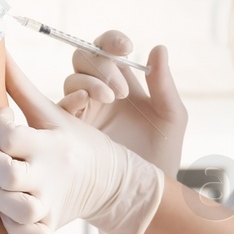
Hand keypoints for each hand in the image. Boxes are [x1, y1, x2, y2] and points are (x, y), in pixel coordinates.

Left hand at [0, 56, 163, 233]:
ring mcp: (50, 205)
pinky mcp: (51, 227)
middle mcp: (49, 176)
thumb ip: (21, 85)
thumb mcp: (53, 113)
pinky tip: (9, 210)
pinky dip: (14, 228)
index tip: (1, 120)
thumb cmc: (76, 143)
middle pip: (4, 174)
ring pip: (13, 209)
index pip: (9, 135)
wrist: (114, 182)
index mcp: (49, 143)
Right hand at [56, 30, 187, 172]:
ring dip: (90, 81)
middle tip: (121, 88)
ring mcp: (85, 111)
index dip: (111, 41)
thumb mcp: (171, 116)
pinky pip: (62, 105)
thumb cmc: (163, 155)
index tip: (125, 46)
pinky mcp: (71, 130)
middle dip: (101, 63)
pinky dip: (72, 96)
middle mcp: (101, 93)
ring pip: (73, 79)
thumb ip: (163, 83)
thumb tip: (158, 47)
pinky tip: (86, 101)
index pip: (108, 49)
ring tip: (112, 98)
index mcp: (124, 83)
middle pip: (85, 58)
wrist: (149, 193)